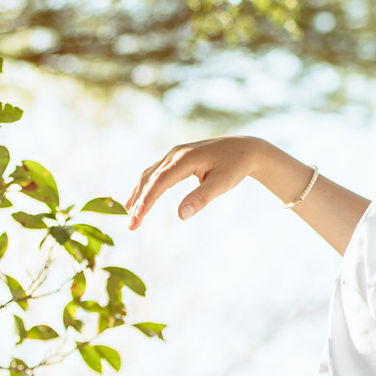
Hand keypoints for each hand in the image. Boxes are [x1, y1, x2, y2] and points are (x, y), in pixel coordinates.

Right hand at [126, 136, 270, 229]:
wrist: (244, 148)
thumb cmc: (235, 166)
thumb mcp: (222, 184)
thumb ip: (202, 198)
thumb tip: (181, 216)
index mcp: (186, 158)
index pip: (160, 181)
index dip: (148, 199)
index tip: (138, 217)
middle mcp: (175, 154)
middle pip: (150, 179)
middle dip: (139, 202)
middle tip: (131, 226)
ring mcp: (174, 154)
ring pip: (149, 175)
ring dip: (138, 195)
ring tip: (130, 217)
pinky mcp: (176, 159)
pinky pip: (154, 173)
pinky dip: (145, 187)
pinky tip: (138, 200)